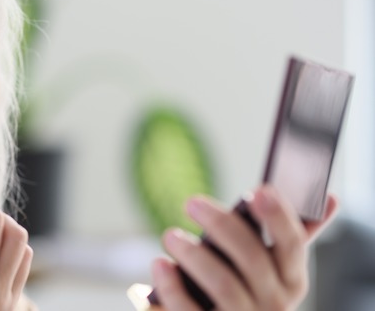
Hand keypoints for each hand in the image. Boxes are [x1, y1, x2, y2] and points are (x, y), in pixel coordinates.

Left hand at [150, 186, 337, 309]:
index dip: (278, 216)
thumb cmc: (244, 285)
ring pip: (223, 285)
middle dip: (222, 226)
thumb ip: (290, 233)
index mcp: (291, 279)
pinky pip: (191, 310)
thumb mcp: (271, 265)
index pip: (292, 244)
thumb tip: (327, 197)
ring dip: (194, 256)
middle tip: (191, 202)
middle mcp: (274, 304)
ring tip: (171, 235)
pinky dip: (173, 287)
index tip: (257, 189)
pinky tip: (160, 265)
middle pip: (252, 259)